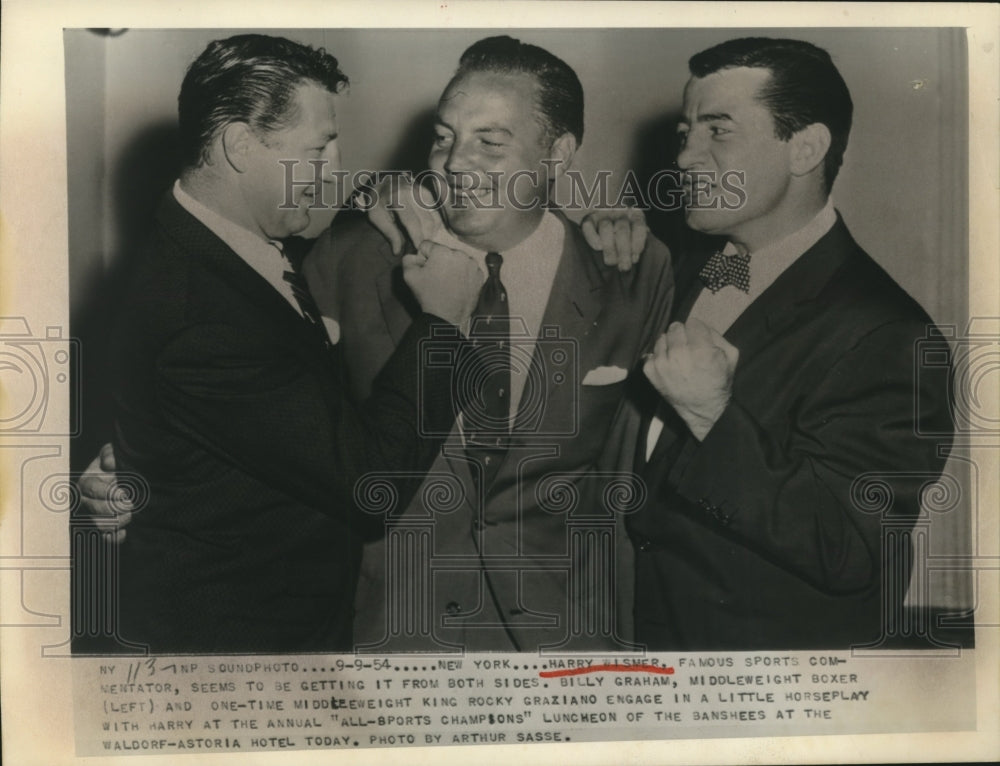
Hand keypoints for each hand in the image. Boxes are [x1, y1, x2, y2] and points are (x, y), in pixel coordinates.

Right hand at [77, 442, 132, 543]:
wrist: (122, 481)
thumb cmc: (115, 469)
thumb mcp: (110, 457)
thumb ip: (109, 454)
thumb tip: (110, 462)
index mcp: (87, 483)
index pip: (93, 489)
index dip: (109, 493)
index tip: (124, 495)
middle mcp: (86, 501)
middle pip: (95, 509)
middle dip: (114, 508)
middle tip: (129, 505)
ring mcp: (92, 516)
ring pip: (98, 525)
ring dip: (115, 523)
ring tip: (129, 516)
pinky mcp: (102, 528)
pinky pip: (105, 538)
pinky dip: (114, 538)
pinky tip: (123, 533)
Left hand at [359, 175, 445, 255]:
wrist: (382, 180)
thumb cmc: (377, 200)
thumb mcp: (376, 216)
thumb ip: (388, 233)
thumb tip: (397, 251)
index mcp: (397, 198)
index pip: (412, 223)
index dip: (417, 238)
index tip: (419, 250)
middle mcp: (412, 193)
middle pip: (426, 221)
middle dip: (426, 238)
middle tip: (423, 249)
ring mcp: (421, 191)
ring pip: (434, 217)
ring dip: (432, 232)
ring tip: (425, 241)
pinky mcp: (427, 193)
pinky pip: (435, 212)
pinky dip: (434, 223)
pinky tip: (427, 231)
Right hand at [403, 241, 483, 326]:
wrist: (447, 316)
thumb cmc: (428, 295)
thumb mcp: (409, 275)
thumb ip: (408, 259)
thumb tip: (415, 255)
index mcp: (442, 251)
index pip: (427, 246)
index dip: (422, 258)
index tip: (424, 271)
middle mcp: (460, 254)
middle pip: (444, 252)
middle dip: (438, 262)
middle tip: (436, 279)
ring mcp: (472, 265)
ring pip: (457, 260)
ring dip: (451, 267)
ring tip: (447, 283)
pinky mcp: (479, 275)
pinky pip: (468, 269)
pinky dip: (463, 275)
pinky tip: (457, 286)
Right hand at [581, 207, 647, 271]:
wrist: (604, 223)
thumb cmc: (626, 237)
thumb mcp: (637, 236)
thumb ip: (638, 243)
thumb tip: (634, 258)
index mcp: (635, 216)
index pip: (639, 227)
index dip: (638, 243)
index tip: (634, 259)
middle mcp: (620, 213)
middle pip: (622, 230)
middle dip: (624, 251)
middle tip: (623, 267)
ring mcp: (603, 215)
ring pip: (606, 227)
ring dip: (609, 248)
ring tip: (611, 262)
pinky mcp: (589, 219)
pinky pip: (588, 226)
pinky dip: (592, 237)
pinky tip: (598, 248)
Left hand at [643, 319, 738, 440]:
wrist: (702, 409)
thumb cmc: (718, 382)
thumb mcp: (730, 355)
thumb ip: (715, 334)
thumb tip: (697, 325)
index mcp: (701, 350)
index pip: (692, 322)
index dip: (697, 331)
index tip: (699, 340)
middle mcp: (679, 355)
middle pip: (675, 327)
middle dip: (682, 336)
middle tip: (688, 349)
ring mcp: (662, 363)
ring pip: (662, 338)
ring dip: (670, 345)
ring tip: (679, 358)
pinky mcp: (650, 371)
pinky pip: (652, 352)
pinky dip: (660, 357)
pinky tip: (669, 367)